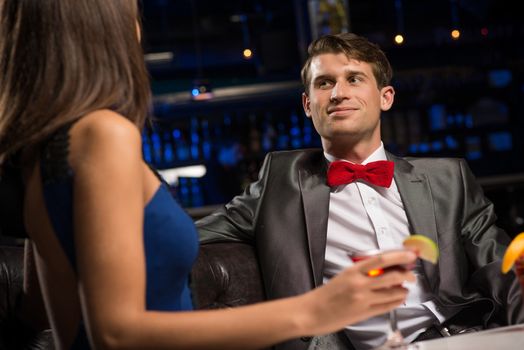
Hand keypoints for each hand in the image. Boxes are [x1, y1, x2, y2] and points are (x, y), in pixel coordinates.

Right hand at [299, 250, 416, 335]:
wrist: (312, 312)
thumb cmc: (326, 294)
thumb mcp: (343, 276)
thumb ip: (362, 272)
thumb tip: (384, 267)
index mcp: (353, 271)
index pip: (382, 259)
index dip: (399, 256)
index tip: (410, 254)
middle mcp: (360, 284)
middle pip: (392, 275)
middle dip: (407, 274)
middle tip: (411, 274)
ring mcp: (363, 299)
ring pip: (393, 292)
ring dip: (404, 290)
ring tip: (405, 288)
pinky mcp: (365, 313)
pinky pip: (388, 306)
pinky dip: (397, 301)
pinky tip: (398, 299)